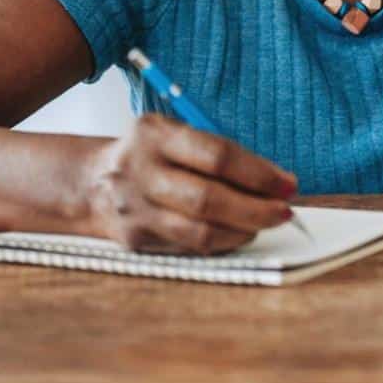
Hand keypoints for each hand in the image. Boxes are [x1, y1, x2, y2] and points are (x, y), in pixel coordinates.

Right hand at [77, 114, 298, 254]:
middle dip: (256, 209)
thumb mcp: (177, 135)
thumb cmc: (154, 155)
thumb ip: (219, 154)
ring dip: (243, 231)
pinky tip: (237, 233)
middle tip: (285, 213)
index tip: (289, 184)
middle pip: (208, 199)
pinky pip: (190, 247)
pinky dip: (222, 242)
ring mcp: (135, 209)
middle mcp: (141, 171)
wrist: (94, 182)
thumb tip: (276, 183)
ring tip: (263, 224)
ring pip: (200, 232)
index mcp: (156, 134)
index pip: (217, 155)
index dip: (259, 174)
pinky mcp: (136, 240)